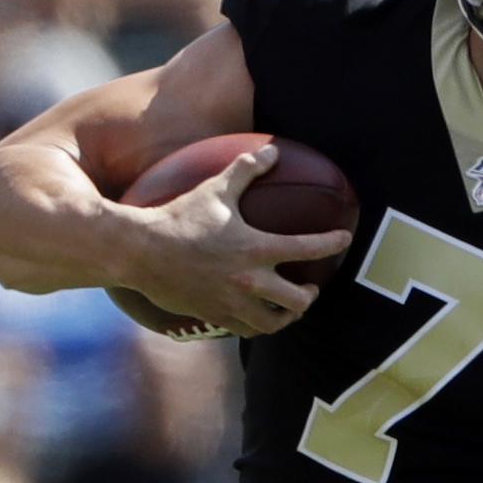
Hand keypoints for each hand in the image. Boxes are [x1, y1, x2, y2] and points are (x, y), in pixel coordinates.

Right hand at [122, 143, 353, 337]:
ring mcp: (233, 303)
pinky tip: (257, 316)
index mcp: (256, 249)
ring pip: (275, 323)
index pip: (308, 248)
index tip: (344, 239)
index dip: (331, 243)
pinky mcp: (215, 316)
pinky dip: (258, 326)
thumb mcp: (214, 190)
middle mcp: (250, 281)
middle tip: (310, 287)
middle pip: (299, 300)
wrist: (139, 251)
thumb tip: (272, 151)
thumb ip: (245, 169)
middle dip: (310, 295)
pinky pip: (246, 331)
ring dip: (288, 316)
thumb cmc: (178, 217)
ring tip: (289, 309)